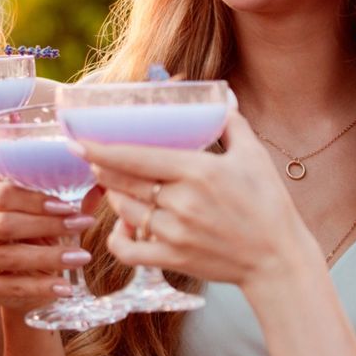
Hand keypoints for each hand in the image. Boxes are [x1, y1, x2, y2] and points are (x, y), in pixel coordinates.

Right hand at [0, 181, 95, 310]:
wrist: (22, 280)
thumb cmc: (36, 239)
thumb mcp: (48, 219)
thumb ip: (68, 205)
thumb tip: (100, 189)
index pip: (4, 194)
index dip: (35, 200)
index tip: (69, 206)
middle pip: (4, 223)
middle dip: (46, 225)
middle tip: (82, 226)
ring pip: (9, 256)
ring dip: (49, 256)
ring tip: (82, 257)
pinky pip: (11, 286)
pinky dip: (41, 286)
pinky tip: (66, 286)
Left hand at [80, 107, 316, 290]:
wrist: (278, 259)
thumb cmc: (268, 203)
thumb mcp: (253, 155)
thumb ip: (230, 122)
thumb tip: (219, 96)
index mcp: (197, 171)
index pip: (136, 157)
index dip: (102, 149)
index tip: (78, 141)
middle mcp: (181, 202)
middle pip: (122, 181)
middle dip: (103, 169)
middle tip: (95, 160)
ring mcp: (175, 233)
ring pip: (123, 210)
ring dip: (114, 196)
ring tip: (118, 186)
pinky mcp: (172, 259)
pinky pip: (128, 251)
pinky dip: (117, 238)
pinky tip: (122, 226)